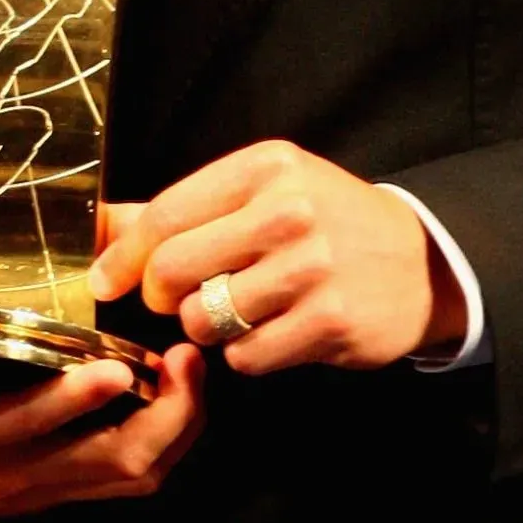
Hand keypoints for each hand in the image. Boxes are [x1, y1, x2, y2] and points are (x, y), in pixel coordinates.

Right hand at [0, 341, 204, 522]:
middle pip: (112, 462)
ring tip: (191, 371)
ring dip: (173, 429)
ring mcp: (35, 488)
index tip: (113, 365)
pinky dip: (157, 442)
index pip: (25, 427)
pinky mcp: (45, 490)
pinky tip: (167, 395)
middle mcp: (11, 474)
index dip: (72, 402)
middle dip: (164, 417)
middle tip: (188, 360)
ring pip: (130, 475)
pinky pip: (121, 477)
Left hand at [88, 140, 465, 371]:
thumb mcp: (260, 192)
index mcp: (263, 168)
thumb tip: (101, 225)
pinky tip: (269, 334)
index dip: (125, 255)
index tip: (103, 281)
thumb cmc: (323, 221)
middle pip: (176, 267)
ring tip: (232, 313)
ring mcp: (313, 267)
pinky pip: (248, 354)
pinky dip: (245, 354)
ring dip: (205, 327)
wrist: (421, 260)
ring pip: (206, 317)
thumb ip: (183, 209)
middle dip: (159, 294)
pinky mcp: (332, 321)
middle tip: (172, 299)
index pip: (167, 214)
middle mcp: (288, 211)